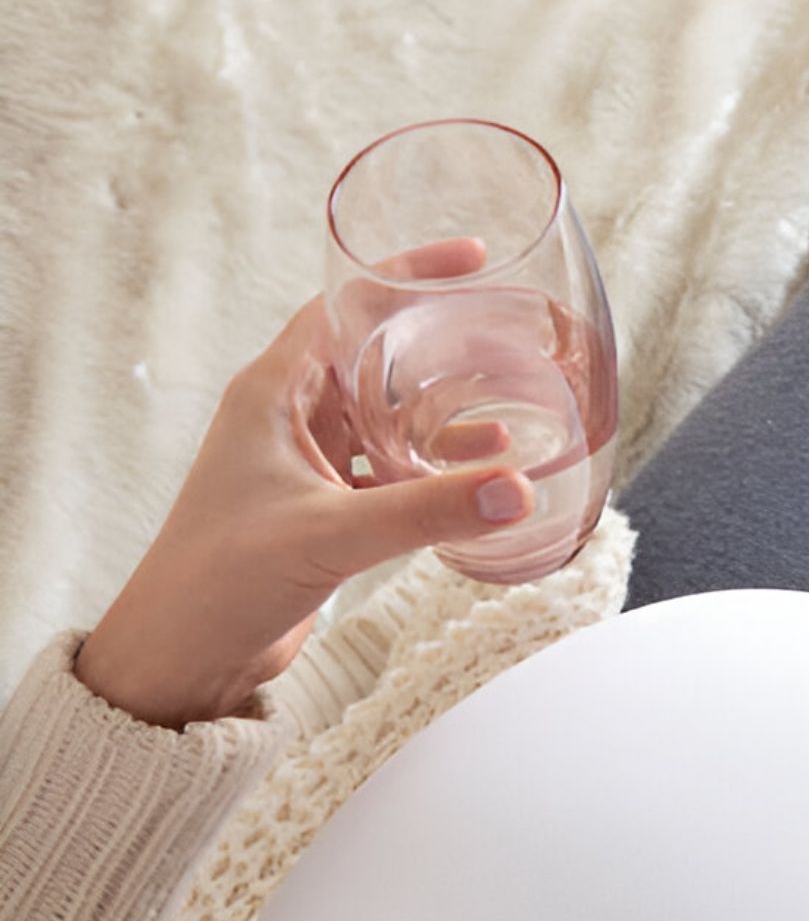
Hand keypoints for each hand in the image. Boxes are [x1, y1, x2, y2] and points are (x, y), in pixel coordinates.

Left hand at [76, 240, 534, 728]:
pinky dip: (436, 461)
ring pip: (389, 410)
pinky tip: (484, 472)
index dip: (407, 273)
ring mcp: (307, 459)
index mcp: (274, 391)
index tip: (471, 261)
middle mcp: (290, 414)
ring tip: (514, 402)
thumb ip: (427, 510)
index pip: (347, 303)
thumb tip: (517, 489)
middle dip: (441, 339)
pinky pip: (391, 463)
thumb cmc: (219, 582)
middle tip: (508, 330)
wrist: (180, 659)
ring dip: (446, 407)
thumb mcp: (330, 535)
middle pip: (376, 350)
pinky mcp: (325, 504)